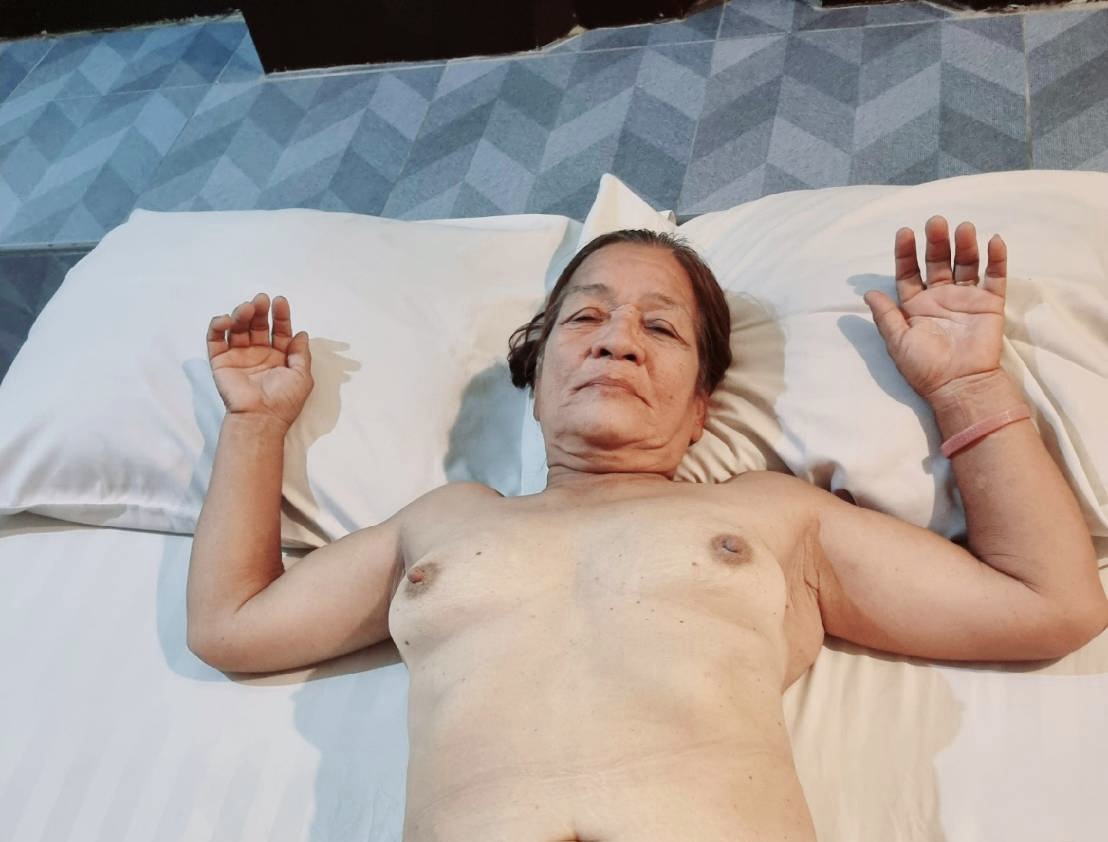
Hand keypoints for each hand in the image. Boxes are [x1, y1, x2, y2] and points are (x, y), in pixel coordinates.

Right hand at [206, 292, 313, 428]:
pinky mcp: (220, 361)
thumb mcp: (303, 376)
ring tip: (247, 308)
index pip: (279, 330)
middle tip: (261, 300)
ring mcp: (239, 357)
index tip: (280, 301)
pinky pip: (216, 340)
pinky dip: (218, 326)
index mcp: (278, 357)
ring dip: (241, 314)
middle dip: (259, 311)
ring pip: (238, 328)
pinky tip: (227, 320)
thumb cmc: (285, 400)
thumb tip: (302, 333)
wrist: (261, 418)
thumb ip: (301, 353)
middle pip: (257, 325)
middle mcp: (258, 354)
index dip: (280, 316)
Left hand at [863, 216, 1006, 399]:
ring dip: (965, 244)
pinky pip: (995, 277)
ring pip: (966, 264)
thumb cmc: (925, 368)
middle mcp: (941, 297)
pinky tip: (994, 241)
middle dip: (936, 241)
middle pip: (938, 261)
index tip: (905, 232)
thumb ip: (885, 316)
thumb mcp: (898, 342)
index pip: (909, 272)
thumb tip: (867, 293)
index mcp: (916, 305)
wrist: (959, 385)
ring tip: (964, 227)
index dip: (906, 252)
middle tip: (935, 222)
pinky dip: (997, 259)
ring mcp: (966, 298)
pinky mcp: (990, 304)